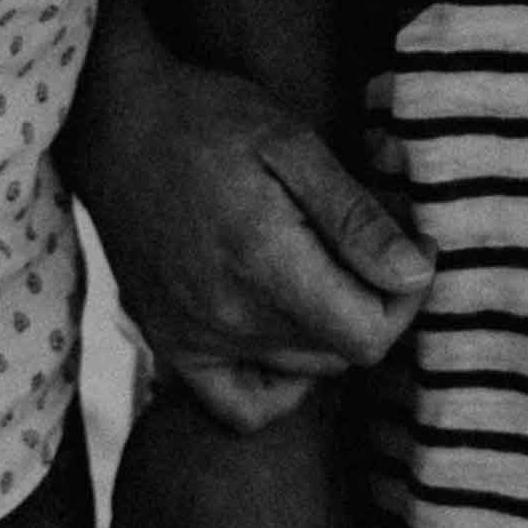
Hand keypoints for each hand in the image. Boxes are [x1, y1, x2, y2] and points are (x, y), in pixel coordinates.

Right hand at [67, 0, 429, 426]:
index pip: (369, 334)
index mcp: (265, 263)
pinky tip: (287, 335)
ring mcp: (195, 339)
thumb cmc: (208, 119)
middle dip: (374, 302)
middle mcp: (229, 317)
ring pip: (304, 372)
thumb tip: (413, 273)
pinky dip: (278, 386)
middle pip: (341, 353)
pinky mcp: (171, 345)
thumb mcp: (292, 141)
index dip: (406, 296)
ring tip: (326, 267)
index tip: (410, 246)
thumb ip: (352, 216)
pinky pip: (241, 407)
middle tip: (368, 243)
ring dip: (331, 330)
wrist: (114, 122)